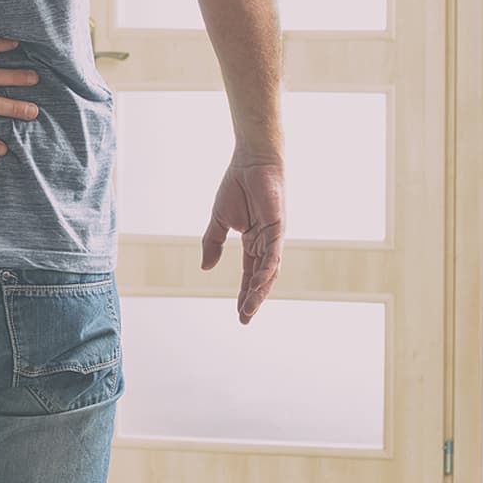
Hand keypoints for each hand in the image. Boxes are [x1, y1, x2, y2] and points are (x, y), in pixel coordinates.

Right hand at [201, 154, 284, 323]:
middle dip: (253, 299)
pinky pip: (273, 254)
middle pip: (261, 278)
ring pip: (268, 271)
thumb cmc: (236, 187)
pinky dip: (266, 270)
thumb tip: (205, 268)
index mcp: (253, 242)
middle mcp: (266, 243)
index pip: (249, 274)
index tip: (239, 314)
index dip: (244, 293)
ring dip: (259, 290)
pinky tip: (258, 283)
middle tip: (244, 319)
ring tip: (248, 308)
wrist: (249, 163)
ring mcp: (273, 237)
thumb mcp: (218, 220)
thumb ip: (213, 243)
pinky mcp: (277, 228)